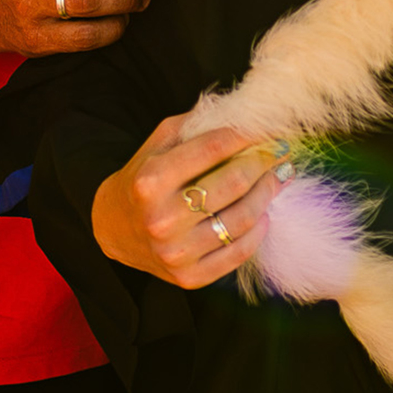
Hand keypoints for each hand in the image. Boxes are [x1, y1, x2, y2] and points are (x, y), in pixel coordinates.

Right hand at [91, 112, 293, 286]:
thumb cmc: (142, 179)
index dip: (247, 134)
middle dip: (264, 161)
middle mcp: (162, 219)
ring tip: (277, 177)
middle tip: (280, 150)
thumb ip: (195, 126)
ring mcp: (176, 252)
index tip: (268, 127)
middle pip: (234, 183)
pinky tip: (263, 213)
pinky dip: (258, 231)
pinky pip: (238, 253)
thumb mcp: (157, 144)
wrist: (112, 229)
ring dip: (268, 193)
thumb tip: (242, 114)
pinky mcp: (189, 277)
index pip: (213, 148)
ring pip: (242, 219)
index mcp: (151, 180)